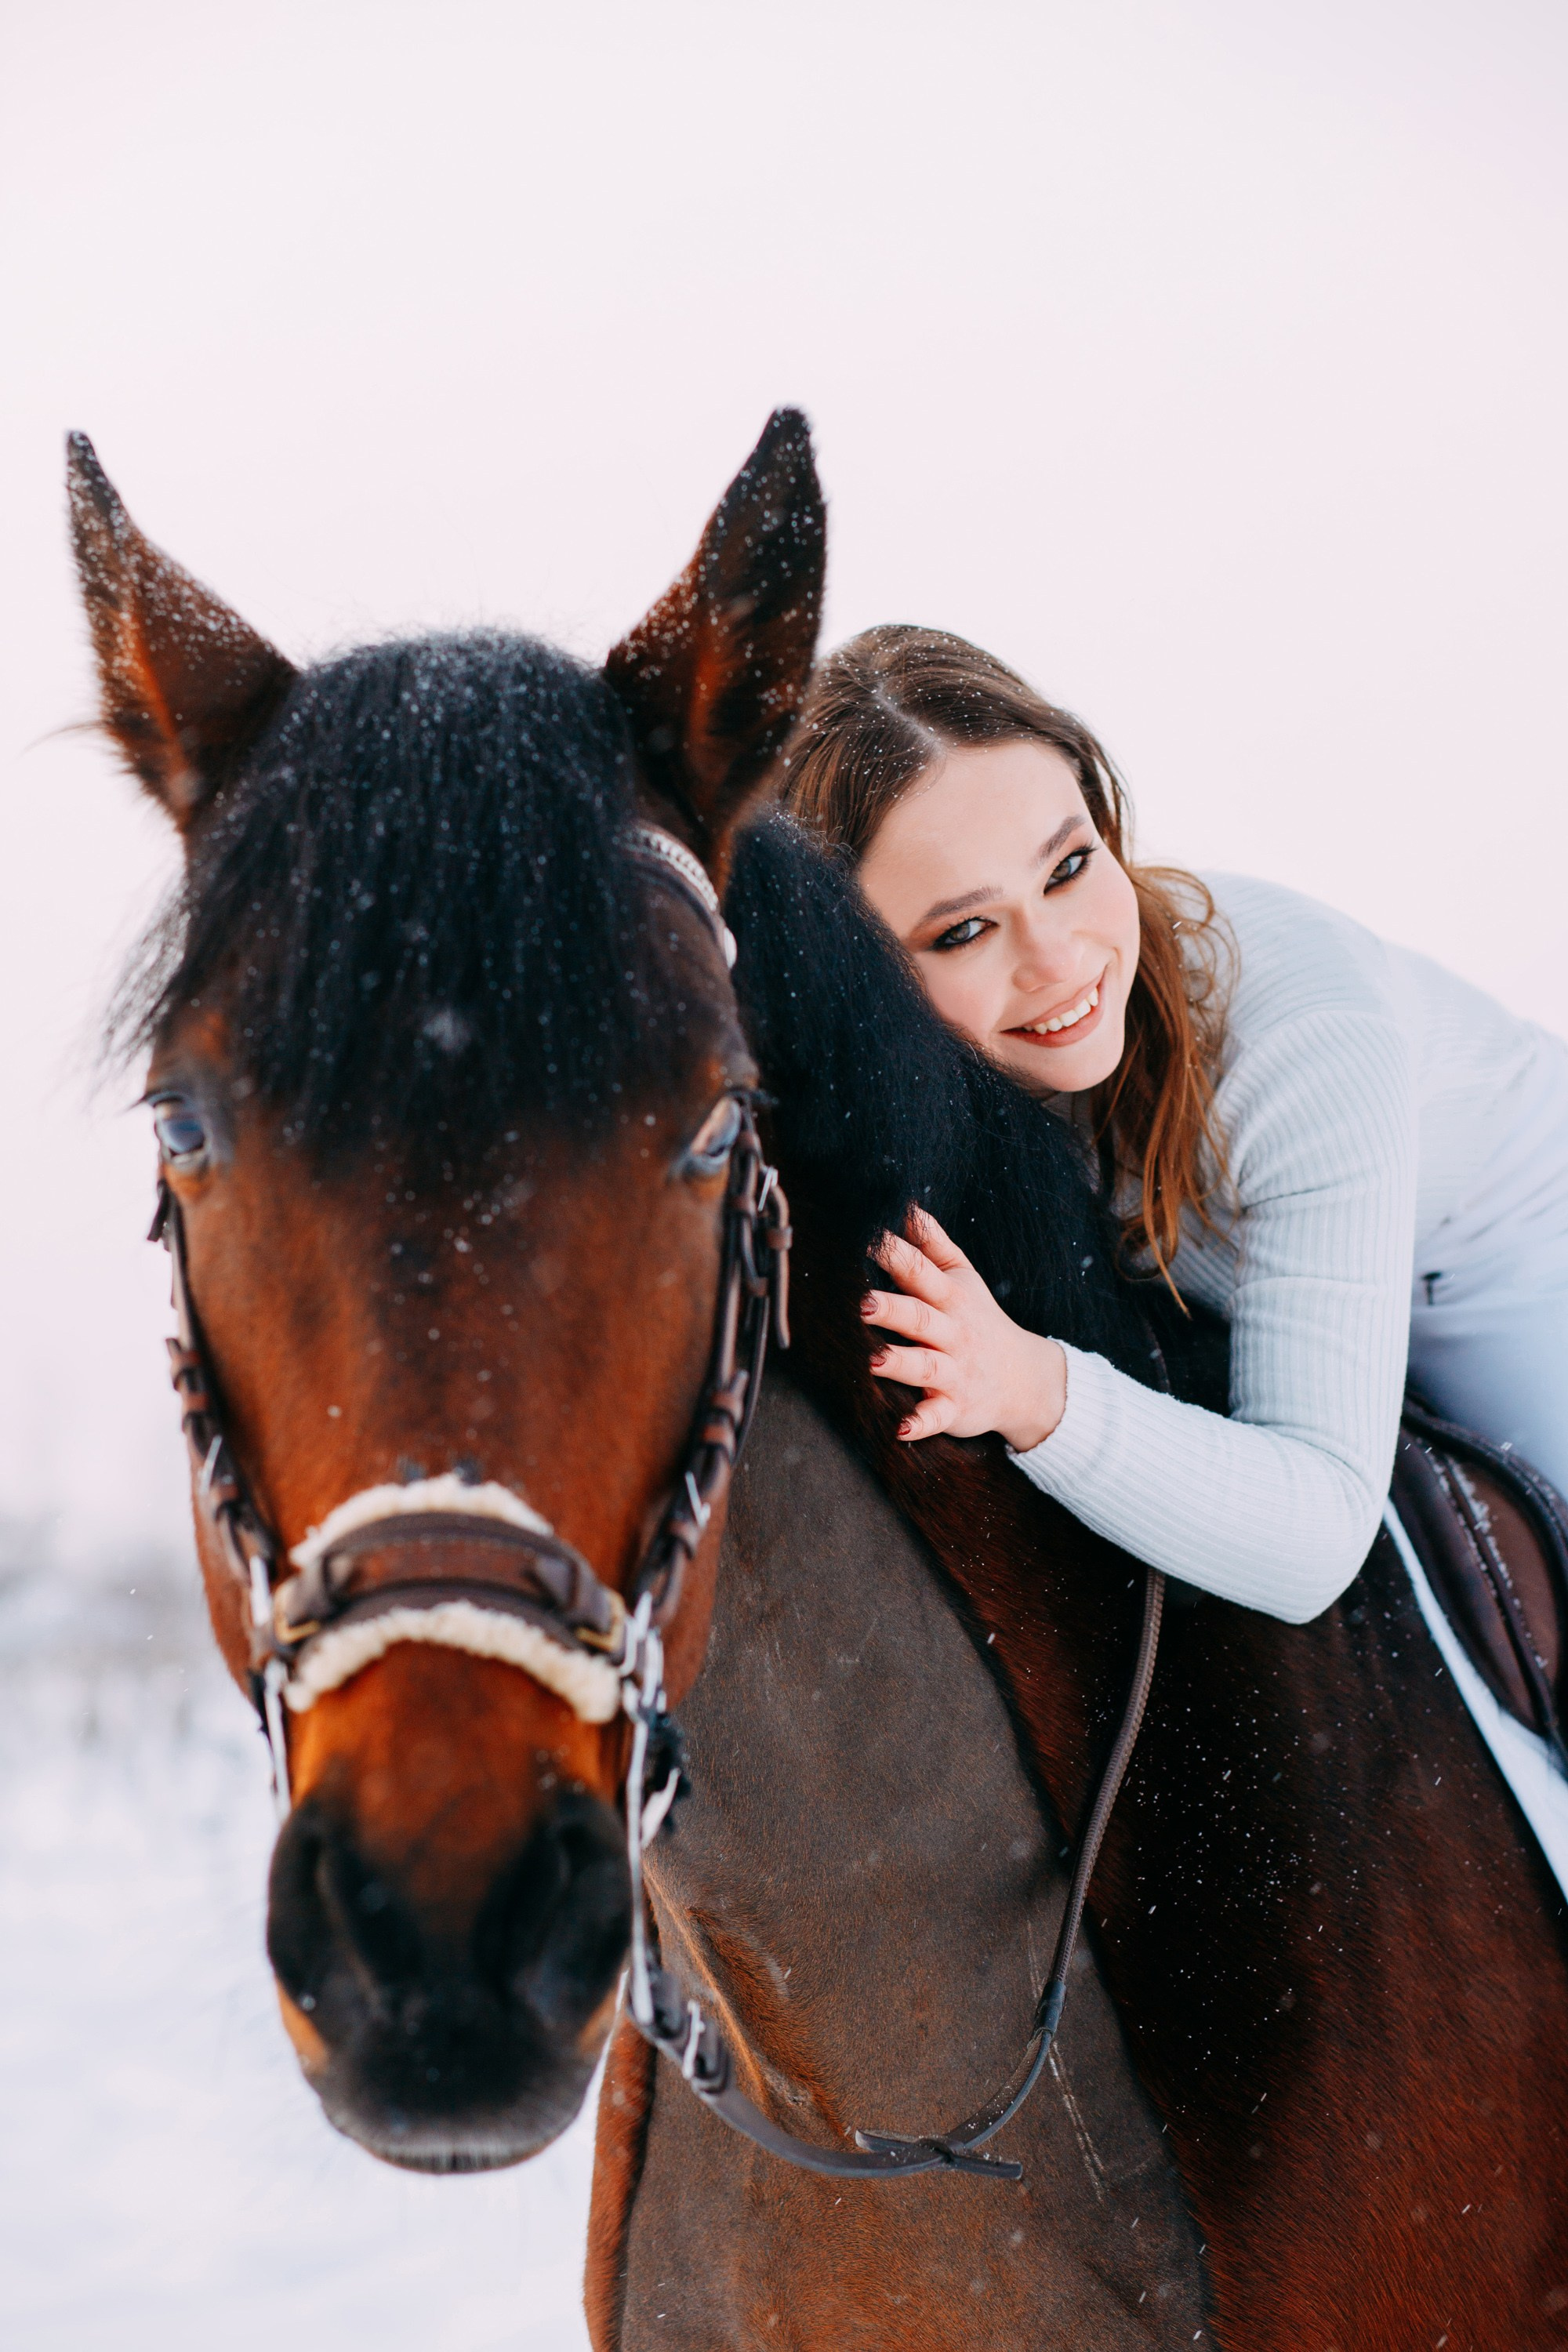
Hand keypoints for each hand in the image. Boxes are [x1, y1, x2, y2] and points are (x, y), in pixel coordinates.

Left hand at [862, 1209, 1066, 1449]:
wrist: (1024, 1380)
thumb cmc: (979, 1320)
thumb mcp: (963, 1279)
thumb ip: (934, 1245)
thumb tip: (907, 1206)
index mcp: (951, 1298)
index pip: (921, 1272)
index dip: (895, 1255)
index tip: (866, 1238)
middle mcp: (953, 1333)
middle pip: (919, 1318)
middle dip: (891, 1310)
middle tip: (861, 1303)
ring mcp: (955, 1372)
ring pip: (925, 1366)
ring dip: (900, 1363)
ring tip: (873, 1360)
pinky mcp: (955, 1408)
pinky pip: (938, 1417)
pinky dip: (921, 1423)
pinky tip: (900, 1428)